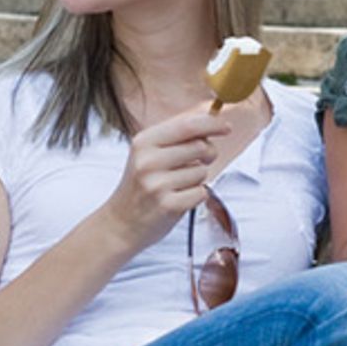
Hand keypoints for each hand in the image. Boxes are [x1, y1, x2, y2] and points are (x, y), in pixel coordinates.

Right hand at [100, 112, 231, 252]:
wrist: (120, 223)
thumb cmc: (139, 186)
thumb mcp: (147, 154)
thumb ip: (175, 137)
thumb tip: (210, 122)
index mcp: (144, 142)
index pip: (187, 126)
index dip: (211, 124)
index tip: (226, 127)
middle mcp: (148, 161)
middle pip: (199, 147)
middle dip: (207, 154)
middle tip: (197, 162)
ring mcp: (157, 184)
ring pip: (202, 172)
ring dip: (197, 179)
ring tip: (177, 186)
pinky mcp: (168, 205)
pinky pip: (201, 192)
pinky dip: (196, 196)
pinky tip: (178, 199)